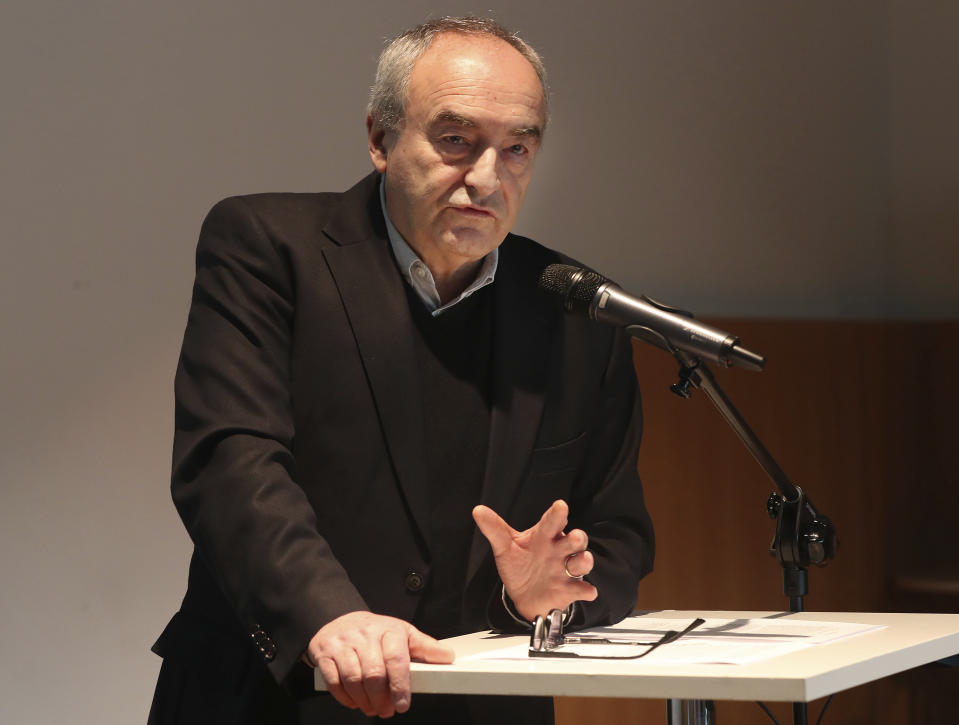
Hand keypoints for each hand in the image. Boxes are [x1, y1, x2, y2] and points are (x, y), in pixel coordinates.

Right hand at [303, 611, 453, 717]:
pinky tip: (354, 702)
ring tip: (372, 708)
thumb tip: (448, 657)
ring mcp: (343, 644)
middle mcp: (365, 635)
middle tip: (387, 711)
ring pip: (353, 679)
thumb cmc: (376, 631)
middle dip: (381, 699)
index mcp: (388, 630)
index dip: (400, 685)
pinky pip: (334, 681)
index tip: (403, 704)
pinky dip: (345, 698)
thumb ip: (424, 647)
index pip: (396, 659)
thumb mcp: (402, 634)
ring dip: (364, 701)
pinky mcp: (325, 653)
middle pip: (374, 673)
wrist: (339, 619)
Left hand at [472, 499, 597, 620]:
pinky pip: (582, 589)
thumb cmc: (519, 565)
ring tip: (583, 560)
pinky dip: (586, 590)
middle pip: (573, 540)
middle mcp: (559, 550)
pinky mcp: (570, 589)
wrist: (524, 595)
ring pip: (581, 562)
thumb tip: (478, 510)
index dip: (557, 514)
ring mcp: (566, 570)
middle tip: (575, 537)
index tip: (560, 506)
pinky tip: (587, 591)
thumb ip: (494, 529)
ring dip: (584, 561)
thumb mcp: (505, 547)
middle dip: (577, 538)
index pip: (552, 522)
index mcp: (544, 536)